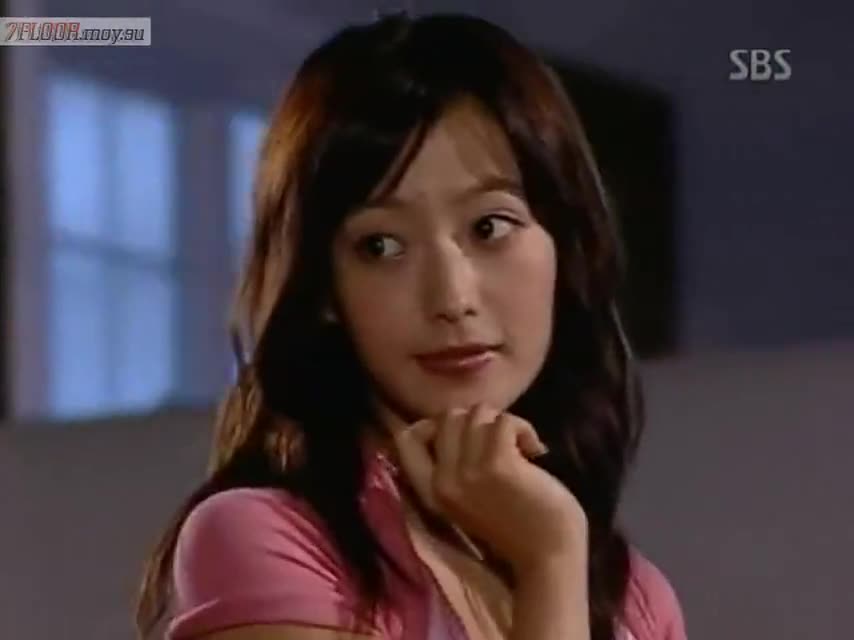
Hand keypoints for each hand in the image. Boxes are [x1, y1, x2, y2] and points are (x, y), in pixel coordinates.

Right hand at [392, 404, 587, 575]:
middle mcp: (443, 480)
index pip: (405, 439)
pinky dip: (523, 428)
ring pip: (477, 413)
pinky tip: (534, 450)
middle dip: (478, 420)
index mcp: (431, 492)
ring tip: (519, 446)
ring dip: (503, 423)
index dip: (430, 424)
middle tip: (500, 441)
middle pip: (448, 417)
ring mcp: (469, 471)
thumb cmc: (513, 527)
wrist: (548, 556)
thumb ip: (451, 468)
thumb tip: (449, 424)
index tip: (460, 433)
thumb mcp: (466, 501)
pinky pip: (504, 422)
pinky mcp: (498, 464)